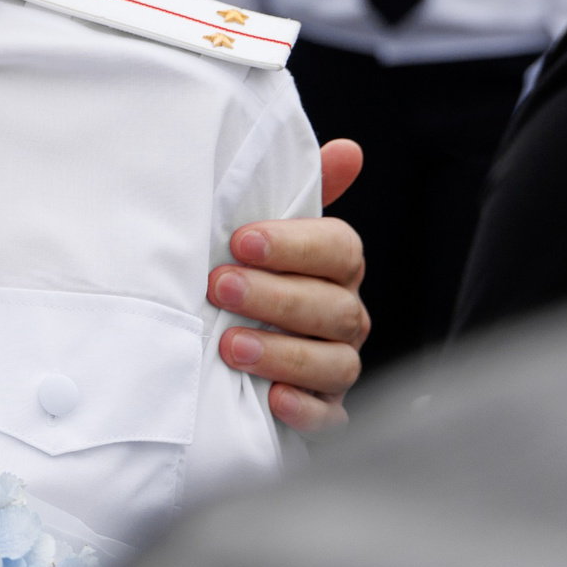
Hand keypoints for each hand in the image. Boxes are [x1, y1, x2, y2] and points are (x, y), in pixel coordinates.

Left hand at [210, 139, 368, 433]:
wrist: (217, 338)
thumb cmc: (246, 271)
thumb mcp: (260, 229)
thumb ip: (300, 189)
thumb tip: (349, 150)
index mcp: (333, 266)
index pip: (339, 248)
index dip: (293, 244)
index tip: (240, 240)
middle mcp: (343, 315)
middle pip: (334, 306)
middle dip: (275, 297)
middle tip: (219, 286)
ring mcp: (336, 365)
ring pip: (334, 362)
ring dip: (282, 354)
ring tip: (230, 346)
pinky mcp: (323, 410)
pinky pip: (328, 416)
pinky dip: (304, 409)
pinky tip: (273, 400)